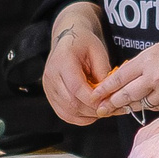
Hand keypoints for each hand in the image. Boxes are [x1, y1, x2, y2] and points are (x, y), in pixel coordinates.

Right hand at [43, 8, 111, 125]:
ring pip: (67, 112)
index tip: (109, 103)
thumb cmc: (83, 43)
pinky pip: (64, 114)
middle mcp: (51, 76)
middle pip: (71, 103)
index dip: (93, 100)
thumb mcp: (98, 51)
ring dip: (87, 116)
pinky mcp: (50, 95)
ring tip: (102, 110)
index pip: (76, 87)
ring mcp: (48, 88)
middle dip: (93, 110)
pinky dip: (79, 118)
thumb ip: (103, 73)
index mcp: (62, 61)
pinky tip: (91, 113)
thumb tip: (108, 95)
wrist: (67, 39)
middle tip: (110, 109)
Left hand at [85, 29, 158, 119]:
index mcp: (148, 60)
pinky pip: (158, 107)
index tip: (94, 95)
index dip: (104, 89)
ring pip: (141, 104)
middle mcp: (155, 77)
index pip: (119, 78)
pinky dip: (151, 106)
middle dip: (111, 103)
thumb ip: (143, 64)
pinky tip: (147, 104)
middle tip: (100, 109)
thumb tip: (126, 80)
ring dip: (129, 108)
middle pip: (126, 95)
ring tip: (116, 110)